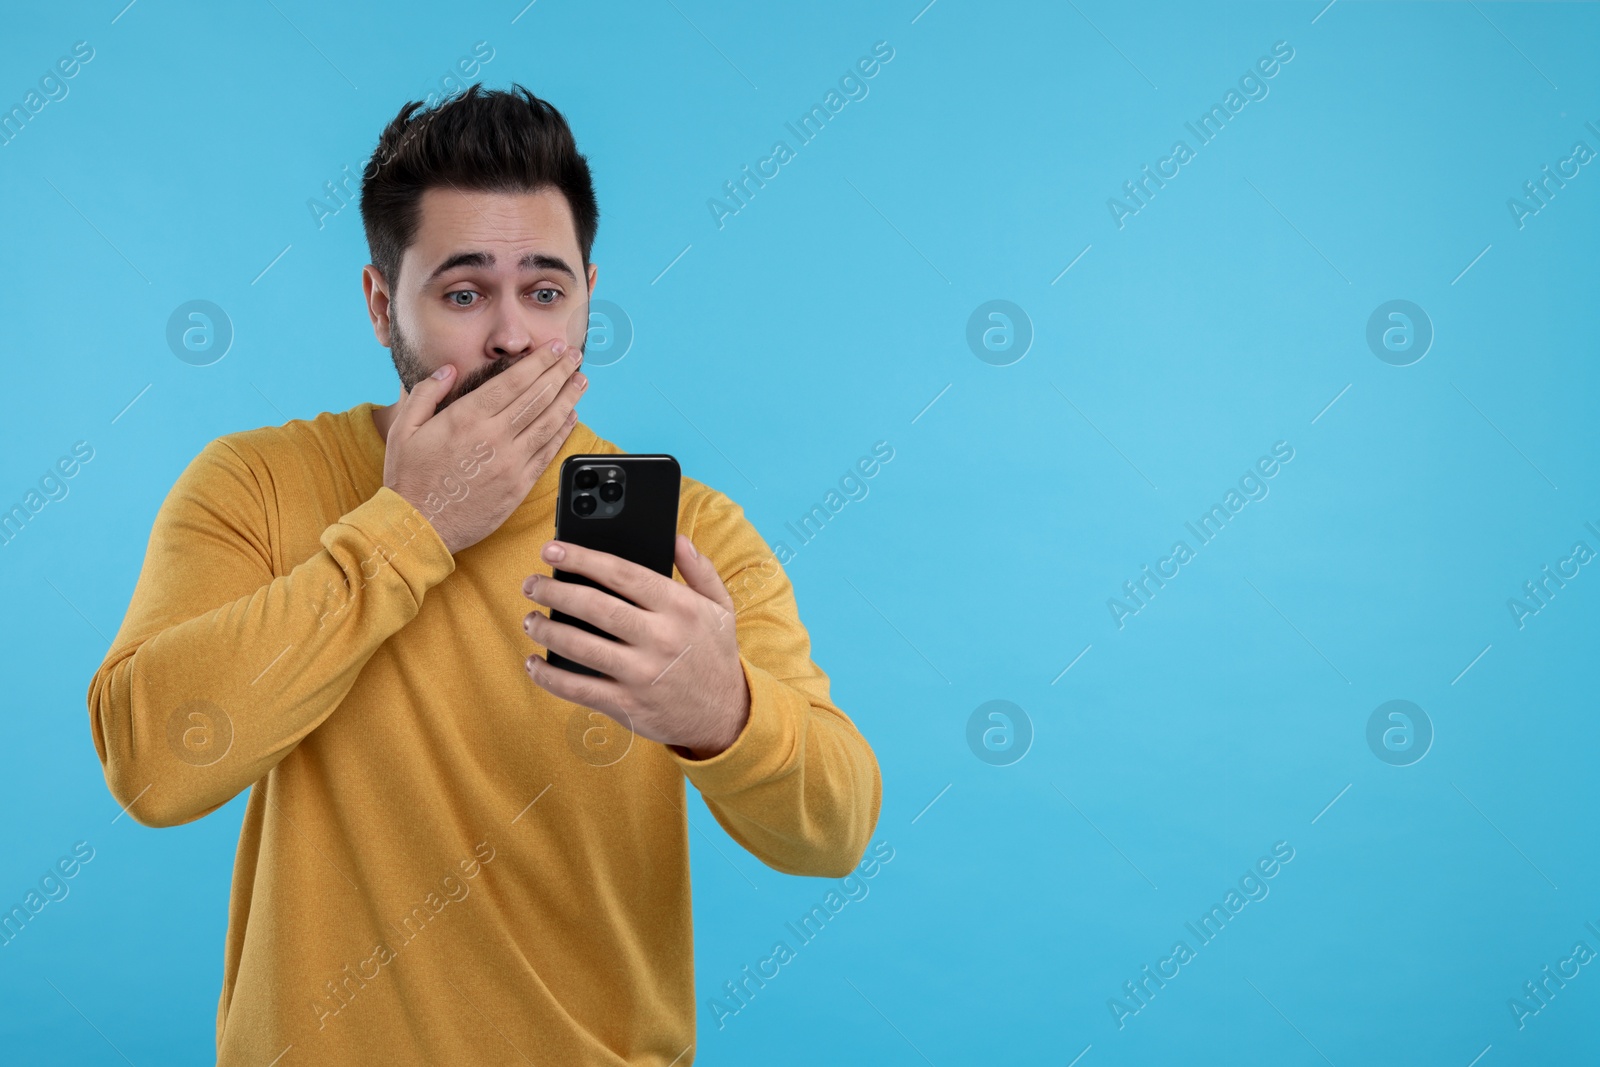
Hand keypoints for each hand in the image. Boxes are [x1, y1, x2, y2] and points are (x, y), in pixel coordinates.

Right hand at [384, 336, 587, 554]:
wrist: (418, 526)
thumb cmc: (409, 478)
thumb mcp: (405, 428)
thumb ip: (427, 393)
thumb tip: (449, 369)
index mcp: (466, 418)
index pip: (513, 381)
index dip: (539, 362)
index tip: (554, 348)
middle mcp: (494, 437)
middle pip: (537, 397)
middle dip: (560, 372)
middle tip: (575, 356)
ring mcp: (510, 463)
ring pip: (548, 423)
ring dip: (569, 399)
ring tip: (580, 381)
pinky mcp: (518, 486)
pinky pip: (547, 453)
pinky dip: (562, 432)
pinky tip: (571, 417)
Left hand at [520, 534, 750, 758]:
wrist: (726, 716)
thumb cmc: (716, 655)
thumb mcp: (721, 607)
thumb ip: (699, 569)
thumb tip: (676, 537)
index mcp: (679, 608)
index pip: (622, 574)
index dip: (582, 558)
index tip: (553, 549)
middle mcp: (659, 638)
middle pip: (594, 606)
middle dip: (554, 591)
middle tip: (532, 583)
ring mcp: (641, 674)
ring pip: (580, 645)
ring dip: (546, 629)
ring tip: (530, 619)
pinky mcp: (627, 705)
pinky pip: (578, 689)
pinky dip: (549, 676)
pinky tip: (534, 663)